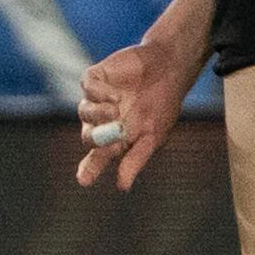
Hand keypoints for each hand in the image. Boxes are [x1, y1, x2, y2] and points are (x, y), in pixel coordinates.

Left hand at [78, 33, 199, 188]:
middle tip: (112, 134)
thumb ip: (136, 158)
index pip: (97, 157)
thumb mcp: (154, 135)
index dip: (89, 169)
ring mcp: (97, 99)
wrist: (170, 68)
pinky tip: (115, 95)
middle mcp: (102, 120)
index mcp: (115, 138)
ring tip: (116, 109)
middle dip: (98, 137)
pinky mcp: (96, 78)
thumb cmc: (164, 104)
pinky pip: (87, 88)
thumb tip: (123, 187)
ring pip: (84, 111)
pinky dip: (98, 93)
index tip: (84, 181)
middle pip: (88, 135)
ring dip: (98, 114)